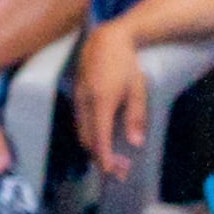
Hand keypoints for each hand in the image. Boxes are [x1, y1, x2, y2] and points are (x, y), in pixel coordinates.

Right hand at [75, 23, 149, 175]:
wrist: (105, 40)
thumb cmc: (126, 65)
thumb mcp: (138, 90)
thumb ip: (136, 118)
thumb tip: (135, 144)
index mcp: (101, 102)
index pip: (100, 138)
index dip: (105, 158)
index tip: (113, 173)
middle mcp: (85, 103)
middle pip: (88, 140)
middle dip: (101, 158)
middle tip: (120, 171)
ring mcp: (77, 99)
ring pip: (82, 132)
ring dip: (95, 148)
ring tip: (112, 159)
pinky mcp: (75, 95)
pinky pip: (80, 122)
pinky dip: (90, 136)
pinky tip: (101, 140)